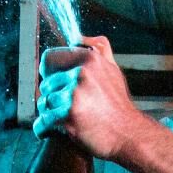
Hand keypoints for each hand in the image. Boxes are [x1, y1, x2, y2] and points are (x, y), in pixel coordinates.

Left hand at [34, 37, 153, 162]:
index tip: (53, 83)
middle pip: (46, 83)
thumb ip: (99, 50)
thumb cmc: (119, 106)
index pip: (49, 58)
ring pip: (44, 102)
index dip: (48, 72)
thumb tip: (80, 37)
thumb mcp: (113, 71)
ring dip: (48, 113)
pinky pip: (43, 121)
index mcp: (89, 59)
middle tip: (61, 108)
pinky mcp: (68, 116)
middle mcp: (81, 73)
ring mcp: (74, 94)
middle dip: (51, 96)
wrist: (129, 135)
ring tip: (60, 121)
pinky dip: (43, 129)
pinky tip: (49, 132)